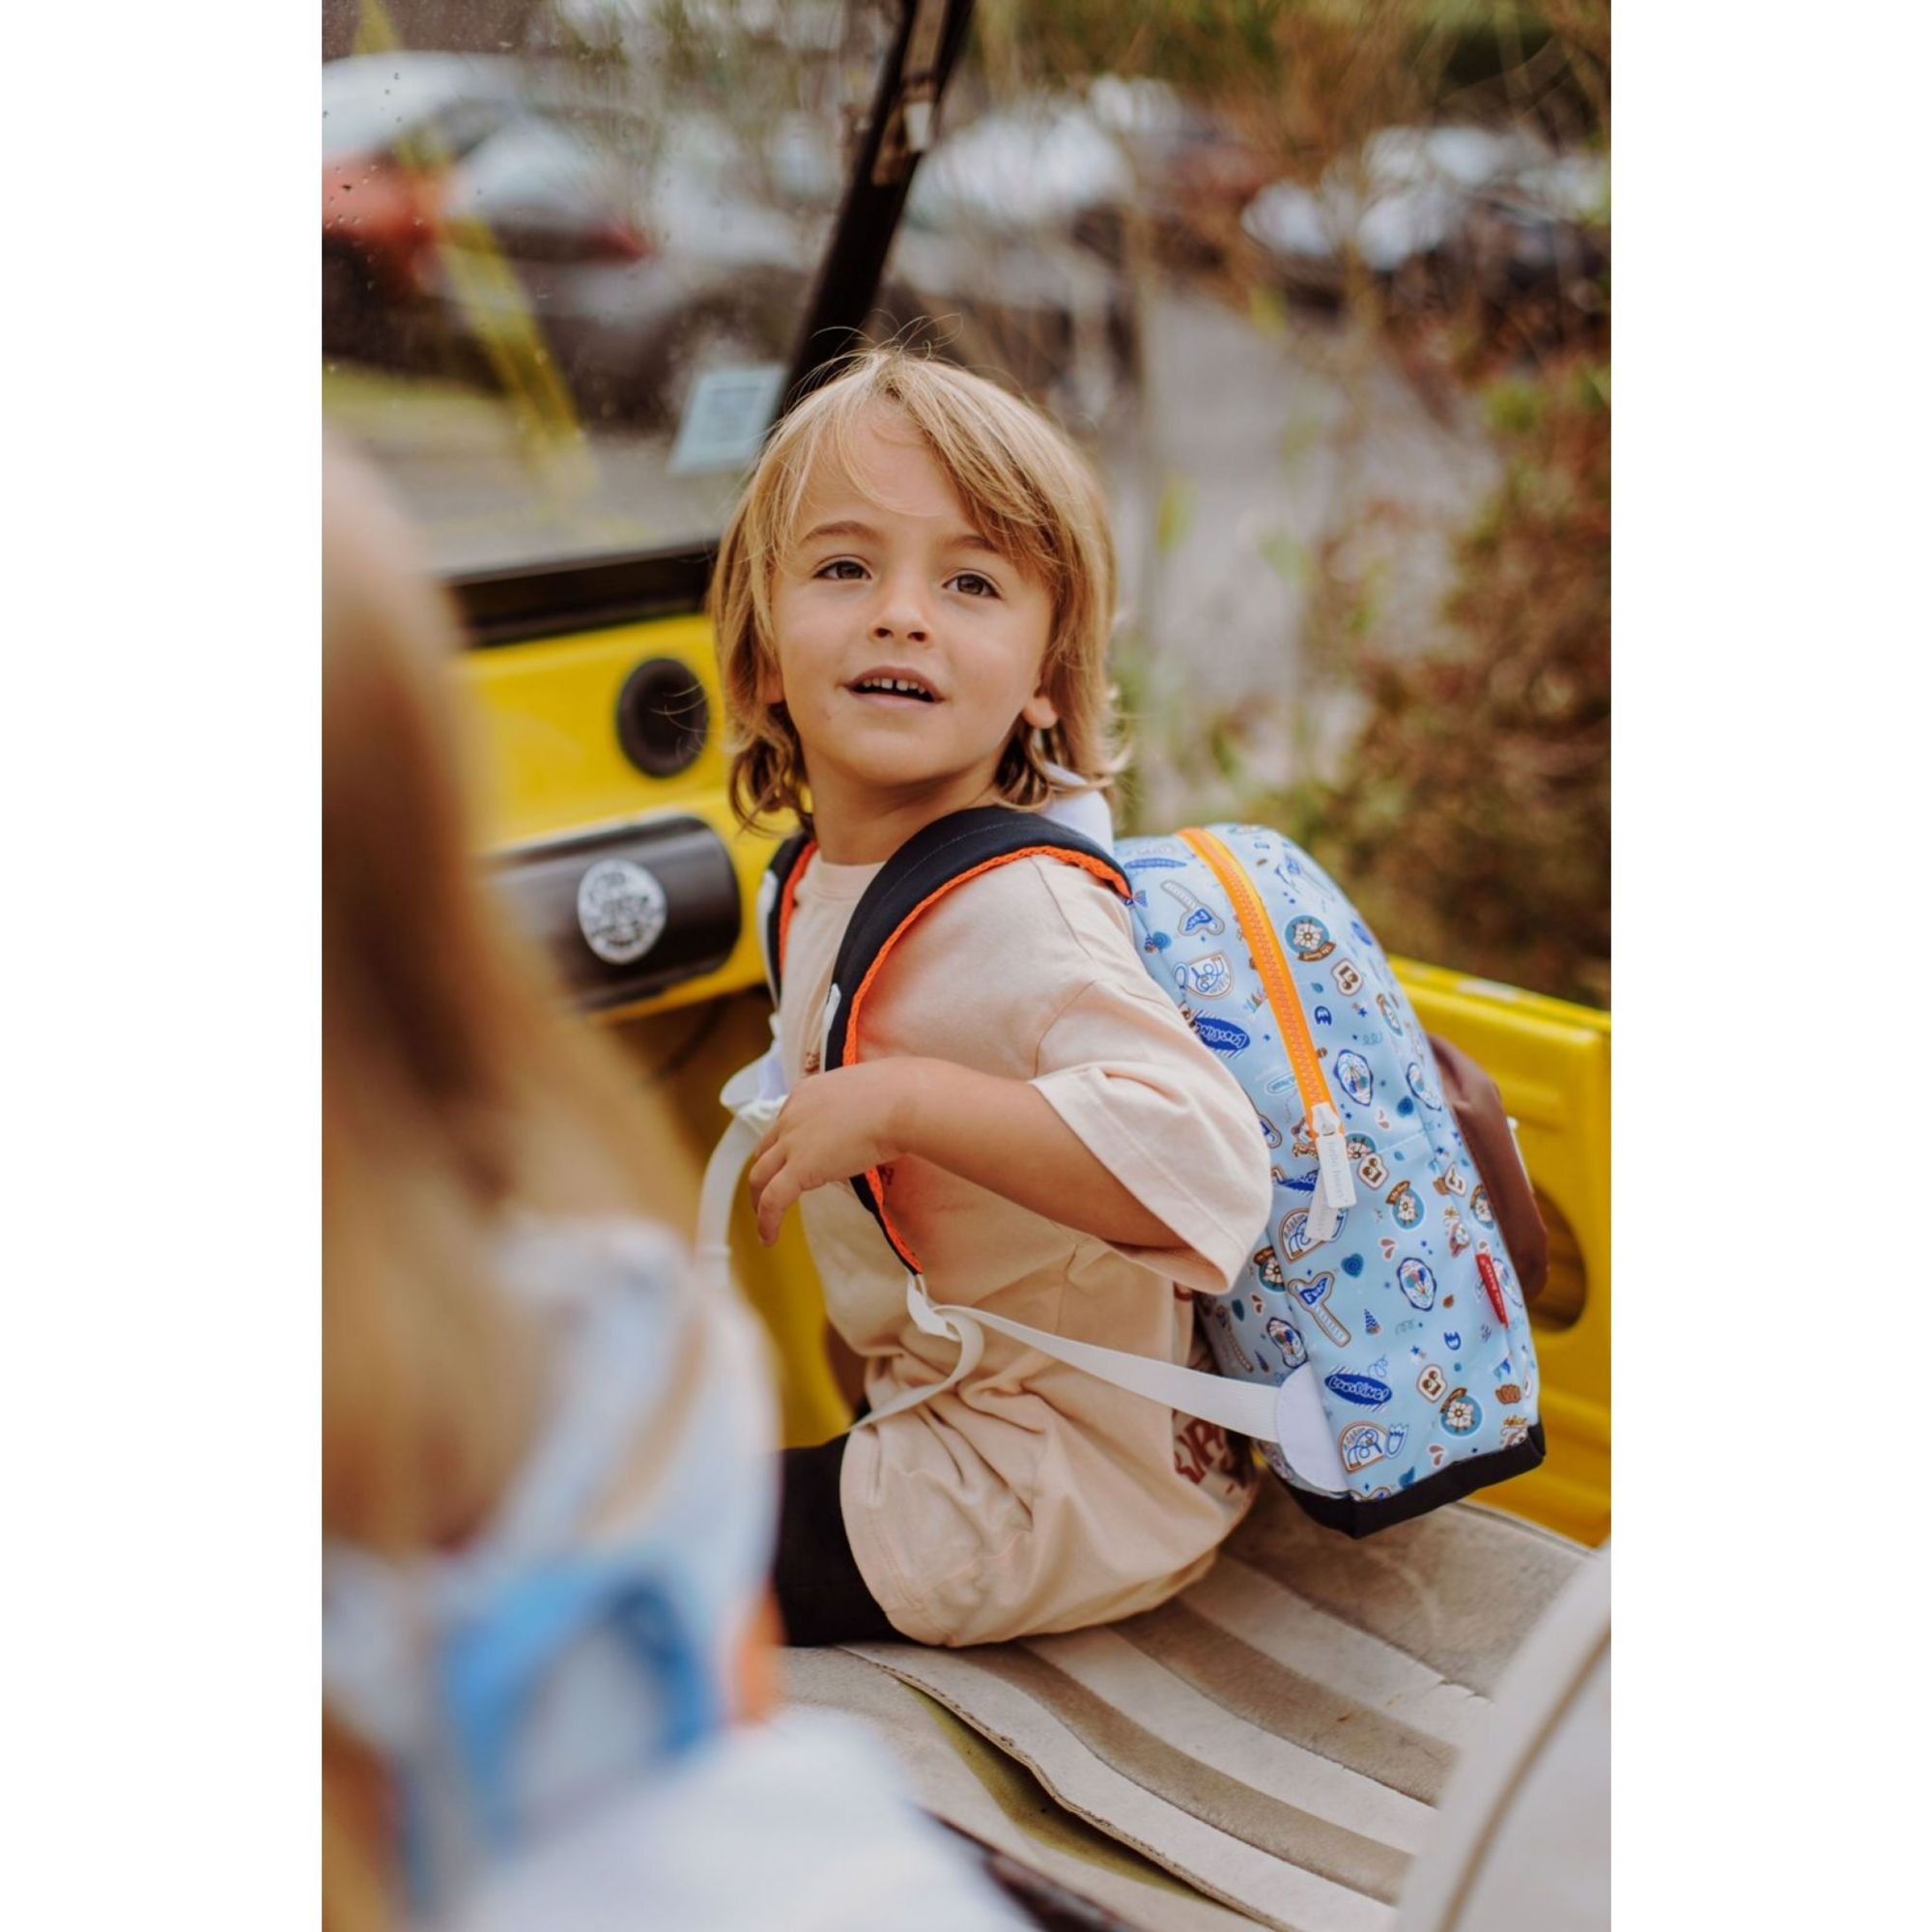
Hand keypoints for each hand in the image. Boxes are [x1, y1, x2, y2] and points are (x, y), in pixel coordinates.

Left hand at [746, 1060, 929, 1246]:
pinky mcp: (799, 1168)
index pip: (786, 1122)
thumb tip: (880, 1118)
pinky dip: (767, 1222)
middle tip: (772, 1191)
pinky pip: (772, 1200)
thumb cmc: (902, 1094)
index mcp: (808, 1093)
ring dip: (758, 1200)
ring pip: (760, 1176)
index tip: (794, 1161)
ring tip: (764, 1220)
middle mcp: (793, 1115)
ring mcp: (793, 1141)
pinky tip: (770, 1238)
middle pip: (766, 1150)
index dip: (787, 1145)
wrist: (902, 1102)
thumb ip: (863, 1107)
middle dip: (766, 1172)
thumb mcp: (871, 1093)